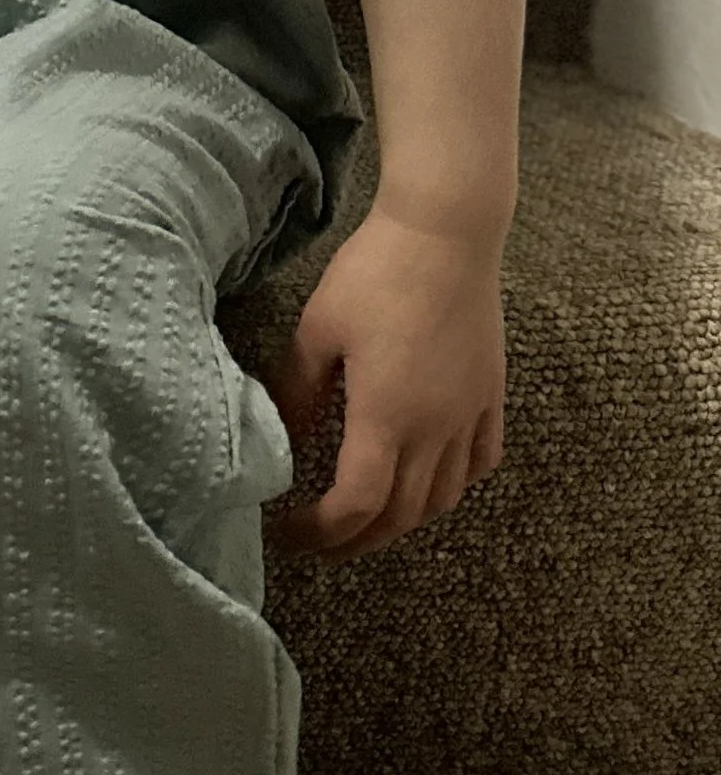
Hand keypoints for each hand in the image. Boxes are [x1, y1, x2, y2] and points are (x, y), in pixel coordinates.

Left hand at [260, 209, 506, 557]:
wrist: (446, 232)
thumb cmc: (374, 274)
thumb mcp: (318, 331)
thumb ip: (298, 394)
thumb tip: (283, 443)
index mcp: (387, 417)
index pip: (358, 505)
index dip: (322, 532)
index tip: (289, 531)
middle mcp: (436, 429)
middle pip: (401, 516)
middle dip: (357, 541)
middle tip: (320, 543)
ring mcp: (470, 414)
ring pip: (444, 498)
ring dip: (404, 521)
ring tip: (368, 518)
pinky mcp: (491, 394)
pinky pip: (480, 461)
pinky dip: (453, 485)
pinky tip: (430, 478)